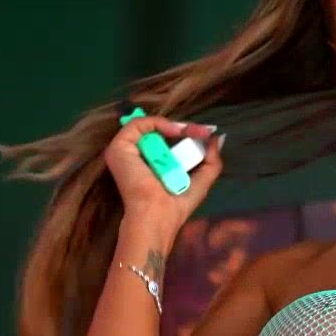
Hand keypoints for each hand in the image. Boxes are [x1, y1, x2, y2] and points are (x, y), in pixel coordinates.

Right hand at [102, 115, 224, 235]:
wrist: (158, 213)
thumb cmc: (177, 203)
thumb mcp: (202, 179)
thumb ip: (211, 159)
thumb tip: (217, 138)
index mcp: (149, 163)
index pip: (164, 139)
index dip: (184, 133)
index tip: (205, 133)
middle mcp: (134, 155)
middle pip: (157, 131)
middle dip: (183, 128)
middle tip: (201, 131)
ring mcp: (124, 151)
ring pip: (148, 126)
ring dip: (173, 125)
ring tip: (190, 131)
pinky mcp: (118, 147)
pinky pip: (137, 125)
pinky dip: (158, 123)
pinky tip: (175, 131)